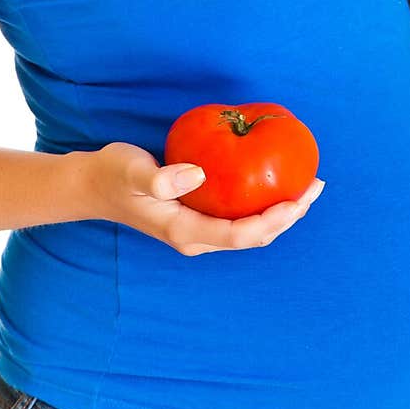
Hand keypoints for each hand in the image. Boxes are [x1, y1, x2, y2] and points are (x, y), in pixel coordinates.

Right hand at [88, 141, 324, 256]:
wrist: (94, 186)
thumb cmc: (112, 175)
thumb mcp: (130, 170)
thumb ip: (159, 176)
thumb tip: (197, 174)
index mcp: (185, 231)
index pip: (240, 234)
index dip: (274, 220)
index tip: (297, 197)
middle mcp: (197, 238)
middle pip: (255, 237)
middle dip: (290, 215)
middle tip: (315, 185)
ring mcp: (200, 232)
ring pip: (252, 230)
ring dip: (283, 212)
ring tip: (307, 185)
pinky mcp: (201, 220)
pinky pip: (242, 218)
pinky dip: (265, 204)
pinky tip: (277, 182)